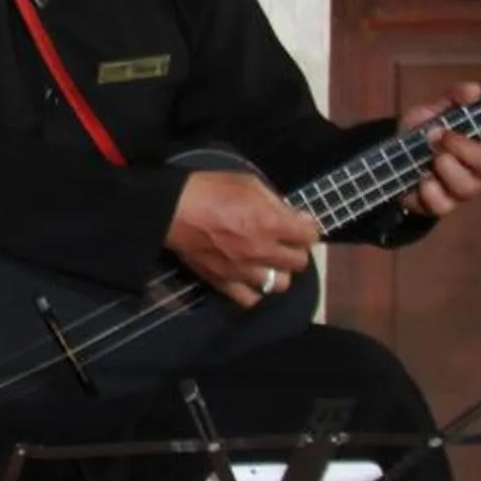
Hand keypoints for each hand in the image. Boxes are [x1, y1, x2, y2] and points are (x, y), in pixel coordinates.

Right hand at [166, 167, 317, 309]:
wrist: (170, 211)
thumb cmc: (209, 190)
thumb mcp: (247, 182)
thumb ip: (275, 201)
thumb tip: (293, 215)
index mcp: (271, 224)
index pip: (310, 235)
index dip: (306, 227)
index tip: (299, 222)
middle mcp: (263, 252)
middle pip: (299, 262)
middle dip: (294, 248)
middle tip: (283, 239)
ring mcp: (244, 271)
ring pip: (280, 284)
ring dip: (277, 270)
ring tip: (267, 260)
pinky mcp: (224, 283)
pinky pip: (250, 298)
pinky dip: (254, 289)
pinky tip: (249, 276)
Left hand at [395, 81, 480, 219]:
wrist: (391, 157)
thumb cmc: (425, 131)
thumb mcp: (435, 109)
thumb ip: (455, 97)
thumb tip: (474, 90)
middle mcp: (478, 170)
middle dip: (465, 148)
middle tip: (441, 136)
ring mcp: (460, 189)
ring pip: (468, 187)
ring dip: (448, 168)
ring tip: (431, 156)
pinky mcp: (439, 205)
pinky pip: (442, 206)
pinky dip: (430, 191)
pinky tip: (421, 179)